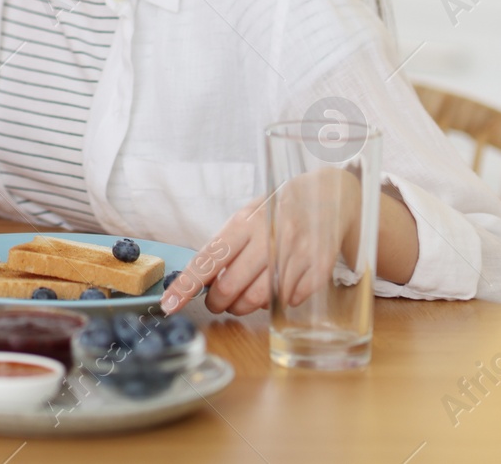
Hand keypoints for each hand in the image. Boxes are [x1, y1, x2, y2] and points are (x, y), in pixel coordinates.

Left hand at [161, 169, 357, 316]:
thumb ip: (228, 244)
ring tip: (242, 303)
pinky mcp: (319, 265)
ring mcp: (295, 251)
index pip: (207, 259)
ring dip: (244, 307)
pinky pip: (290, 299)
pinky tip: (277, 291)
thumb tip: (203, 278)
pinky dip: (279, 302)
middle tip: (217, 303)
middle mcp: (268, 236)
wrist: (330, 194)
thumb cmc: (279, 209)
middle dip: (218, 302)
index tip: (170, 304)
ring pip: (259, 298)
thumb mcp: (248, 215)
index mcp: (244, 221)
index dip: (186, 286)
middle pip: (231, 285)